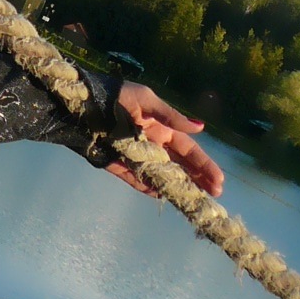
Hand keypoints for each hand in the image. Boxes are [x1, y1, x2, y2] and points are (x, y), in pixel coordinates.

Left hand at [105, 82, 224, 199]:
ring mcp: (136, 157)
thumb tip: (201, 127)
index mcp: (161, 128)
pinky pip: (137, 181)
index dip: (203, 164)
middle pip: (179, 166)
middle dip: (197, 179)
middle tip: (214, 195)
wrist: (81, 104)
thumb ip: (171, 116)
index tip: (219, 180)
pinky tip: (163, 196)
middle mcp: (152, 145)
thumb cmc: (115, 97)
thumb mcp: (146, 101)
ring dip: (178, 187)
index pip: (188, 150)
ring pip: (162, 176)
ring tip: (194, 201)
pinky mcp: (118, 166)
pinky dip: (149, 188)